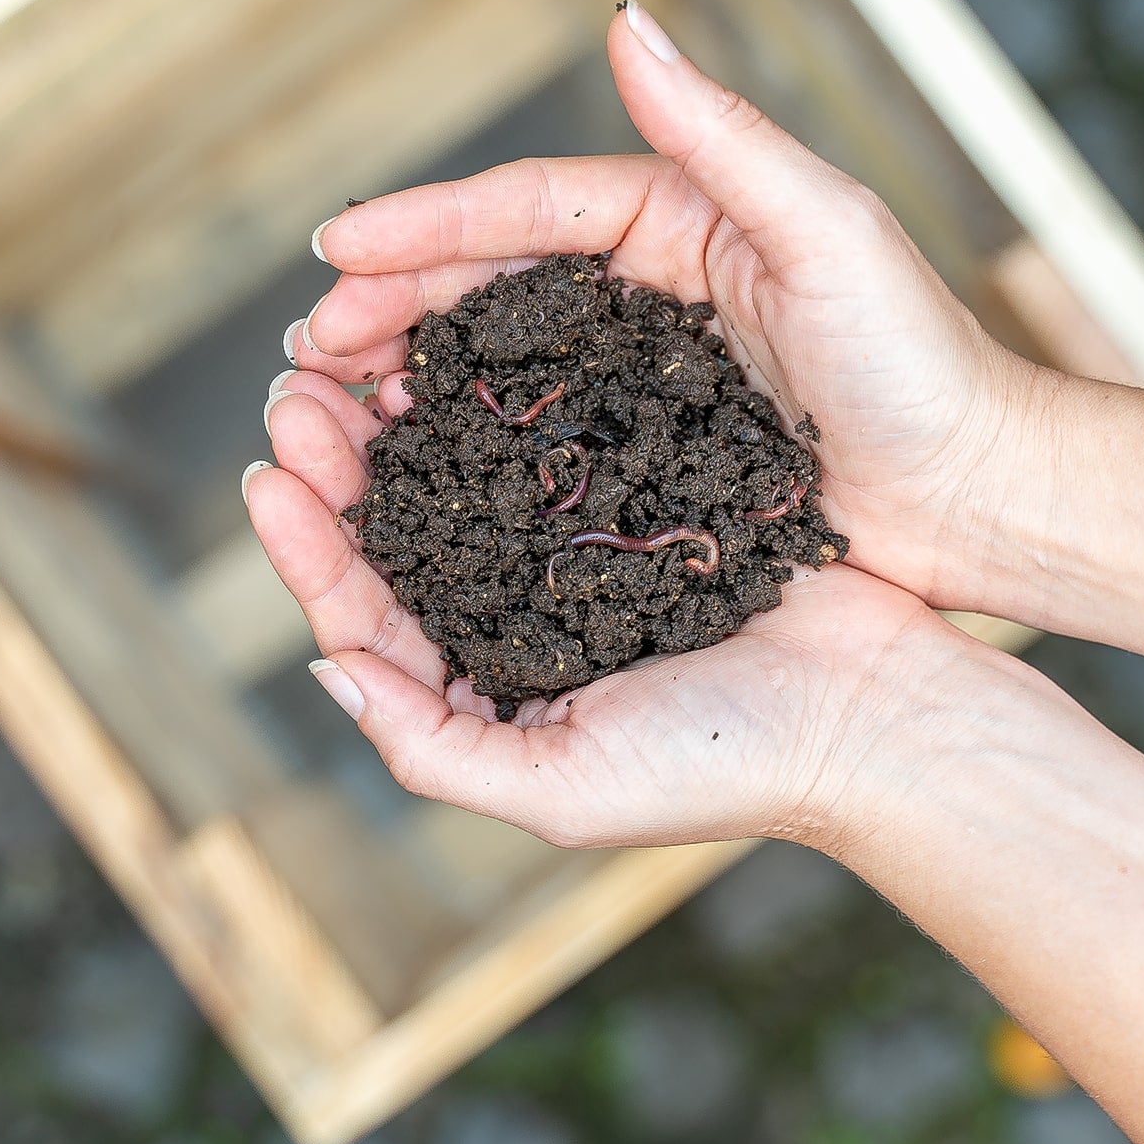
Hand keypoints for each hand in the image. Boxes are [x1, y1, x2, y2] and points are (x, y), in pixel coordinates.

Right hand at [243, 0, 1038, 847]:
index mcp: (681, 221)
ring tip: (334, 401)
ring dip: (412, 373)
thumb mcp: (826, 230)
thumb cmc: (921, 362)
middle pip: (493, 284)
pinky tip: (413, 460)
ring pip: (501, 361)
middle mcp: (652, 288)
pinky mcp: (650, 455)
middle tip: (308, 346)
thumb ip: (721, 132)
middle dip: (391, 302)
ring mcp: (645, 375)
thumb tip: (627, 26)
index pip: (529, 211)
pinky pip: (538, 435)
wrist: (981, 496)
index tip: (334, 247)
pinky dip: (469, 441)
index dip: (426, 226)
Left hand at [245, 371, 972, 847]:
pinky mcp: (640, 494)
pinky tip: (460, 351)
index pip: (366, 614)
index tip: (267, 476)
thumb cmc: (725, 768)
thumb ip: (433, 747)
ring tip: (351, 357)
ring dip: (399, 418)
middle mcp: (521, 617)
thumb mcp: (561, 791)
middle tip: (294, 388)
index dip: (308, 548)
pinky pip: (545, 439)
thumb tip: (326, 671)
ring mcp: (578, 551)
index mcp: (488, 691)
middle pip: (400, 531)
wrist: (877, 714)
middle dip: (336, 462)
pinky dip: (494, 398)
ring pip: (460, 473)